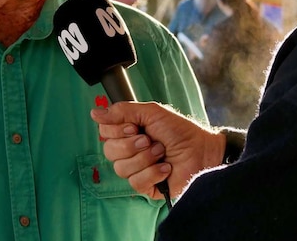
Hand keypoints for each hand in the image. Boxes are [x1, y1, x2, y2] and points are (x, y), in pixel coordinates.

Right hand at [91, 102, 225, 199]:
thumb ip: (122, 111)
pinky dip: (153, 172)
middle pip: (109, 151)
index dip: (116, 130)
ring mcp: (137, 169)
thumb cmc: (179, 130)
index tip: (134, 127)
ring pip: (121, 168)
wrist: (202, 150)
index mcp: (128, 132)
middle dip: (131, 145)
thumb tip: (95, 112)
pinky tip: (166, 167)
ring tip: (161, 152)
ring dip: (145, 158)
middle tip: (150, 140)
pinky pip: (136, 182)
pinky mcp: (146, 186)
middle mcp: (129, 151)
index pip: (104, 133)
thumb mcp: (151, 112)